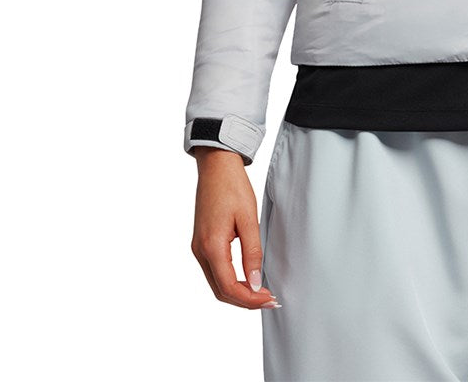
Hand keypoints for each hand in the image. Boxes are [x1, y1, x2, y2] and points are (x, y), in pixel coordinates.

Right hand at [190, 147, 280, 309]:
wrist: (216, 167)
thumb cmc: (232, 187)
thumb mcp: (248, 219)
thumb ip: (252, 253)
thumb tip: (256, 283)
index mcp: (211, 246)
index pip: (229, 287)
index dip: (250, 299)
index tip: (269, 299)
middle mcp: (200, 251)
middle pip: (220, 291)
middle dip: (245, 300)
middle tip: (270, 299)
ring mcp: (198, 248)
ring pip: (216, 283)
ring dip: (238, 292)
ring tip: (262, 292)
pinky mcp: (201, 243)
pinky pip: (214, 271)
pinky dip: (230, 280)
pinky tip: (247, 278)